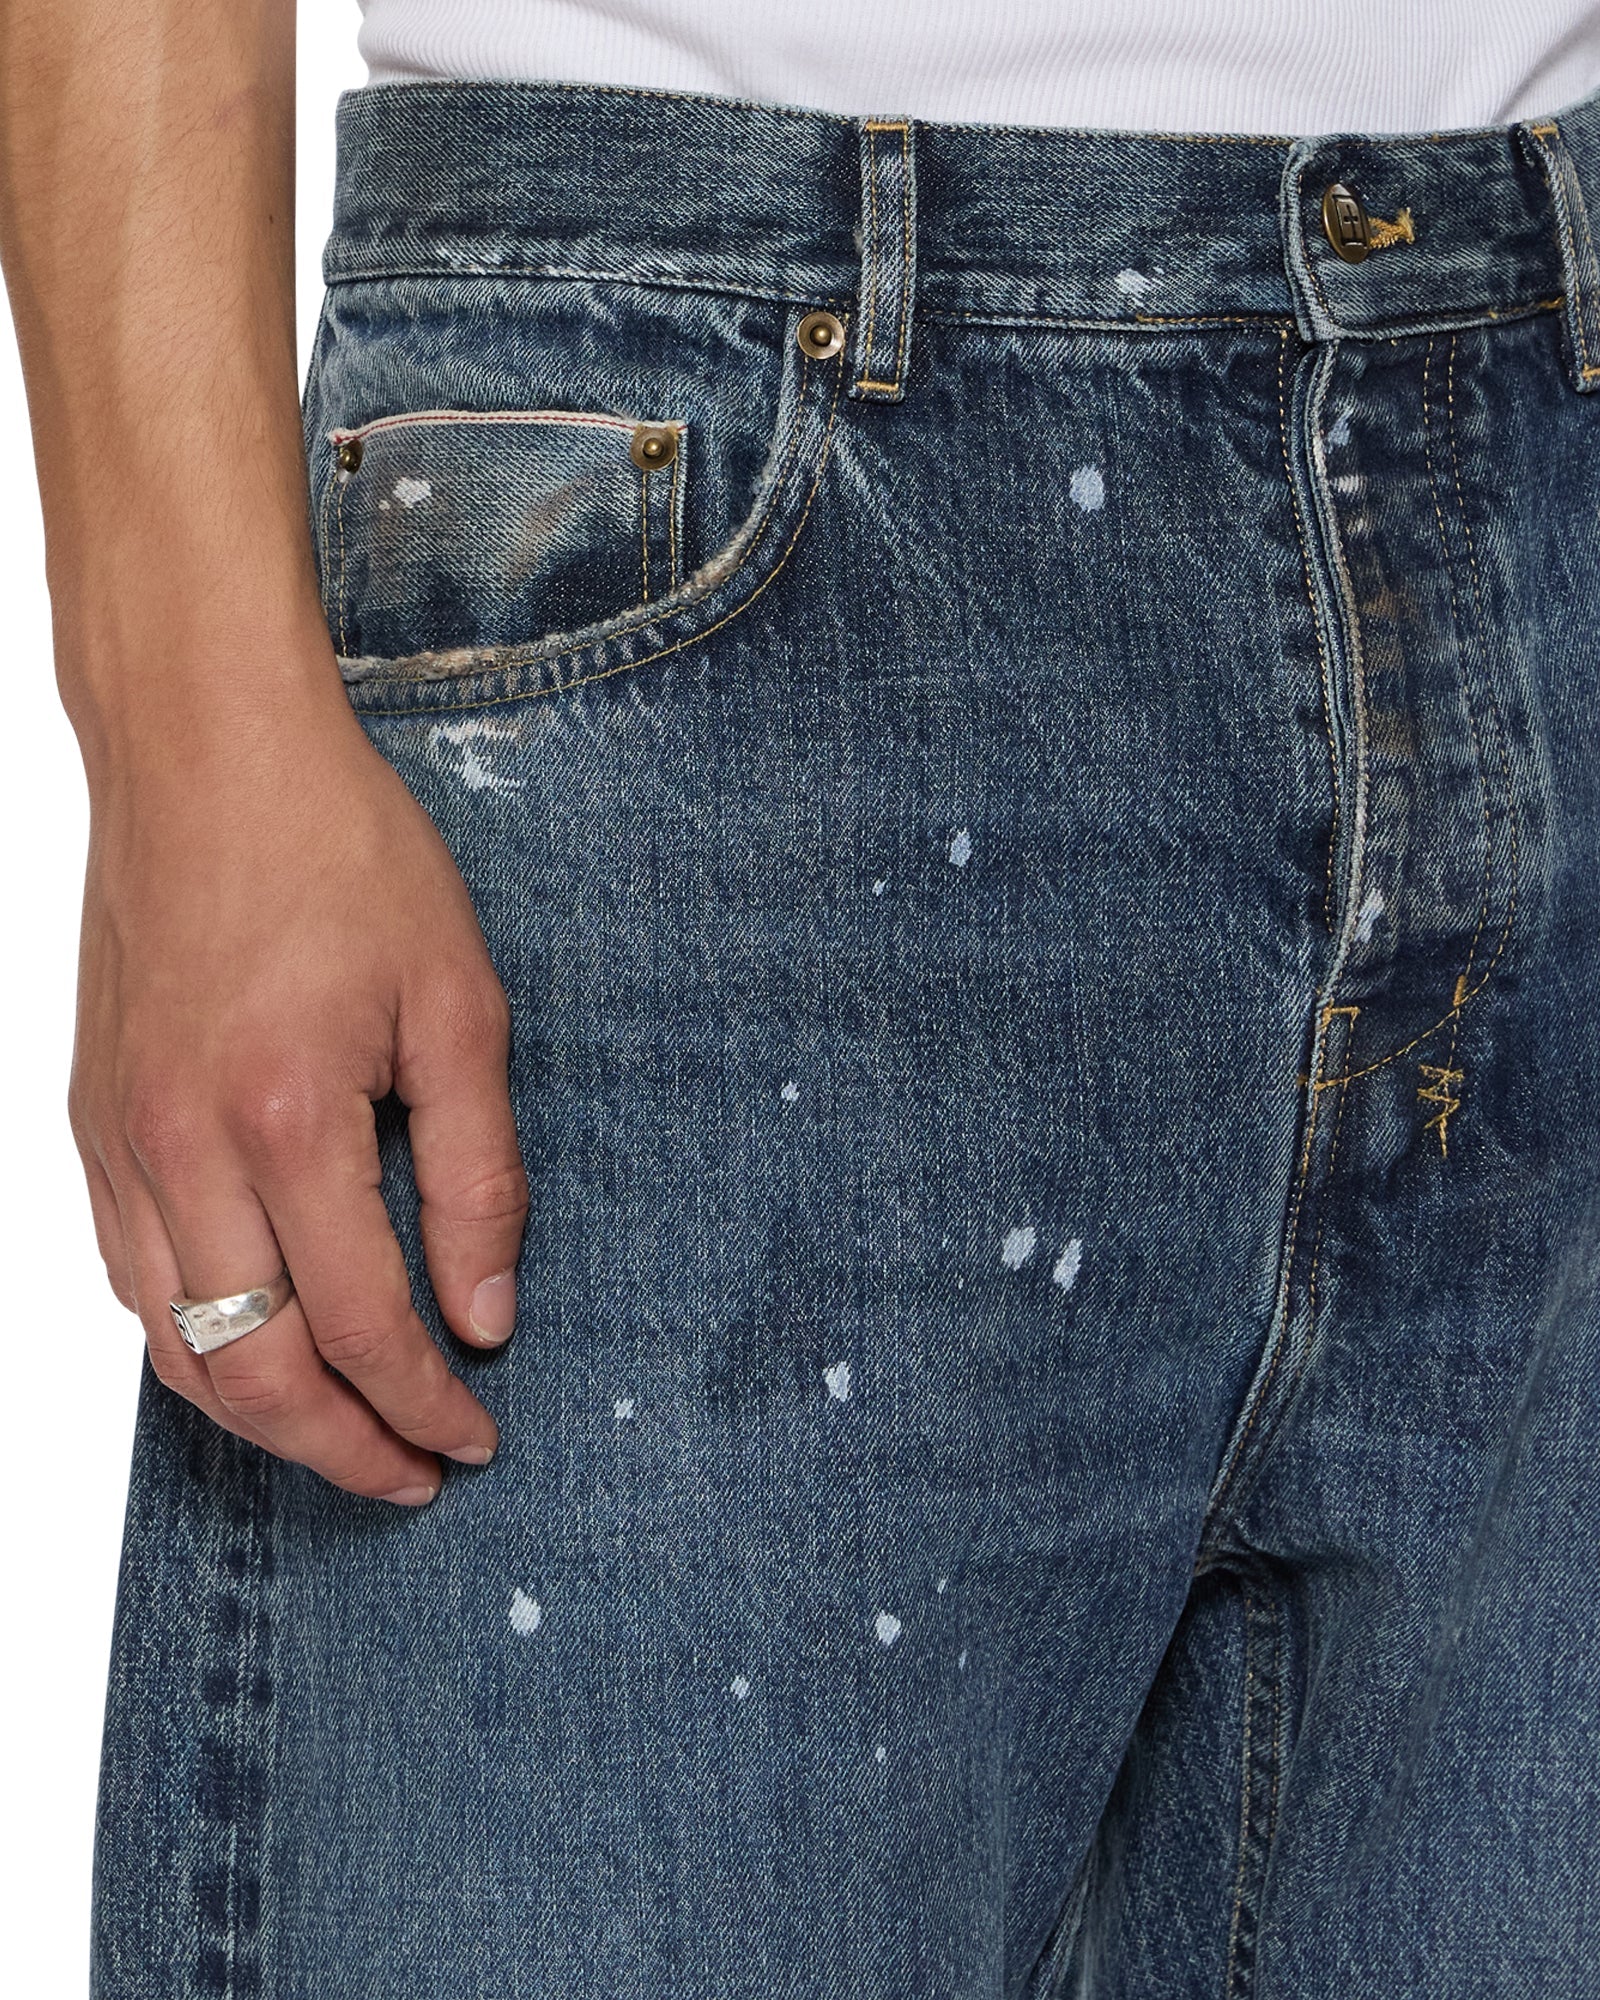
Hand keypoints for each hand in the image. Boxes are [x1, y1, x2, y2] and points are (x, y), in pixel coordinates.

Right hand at [69, 669, 527, 1504]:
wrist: (205, 752)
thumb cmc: (340, 853)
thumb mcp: (460, 1004)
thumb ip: (478, 1174)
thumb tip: (485, 1312)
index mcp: (287, 1120)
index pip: (362, 1326)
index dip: (427, 1403)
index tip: (475, 1436)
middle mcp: (179, 1150)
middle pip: (250, 1372)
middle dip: (340, 1447)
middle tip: (413, 1473)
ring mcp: (118, 1141)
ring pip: (171, 1347)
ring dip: (260, 1416)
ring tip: (341, 1435)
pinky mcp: (88, 1121)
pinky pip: (128, 1279)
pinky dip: (192, 1343)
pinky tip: (252, 1347)